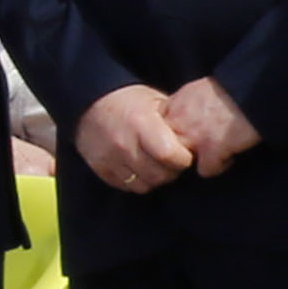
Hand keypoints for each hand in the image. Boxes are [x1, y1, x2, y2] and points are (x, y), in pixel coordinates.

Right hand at [73, 83, 197, 196]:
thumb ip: (175, 122)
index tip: (186, 154)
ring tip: (158, 165)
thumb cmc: (131, 101)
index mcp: (141, 123)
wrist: (89, 103)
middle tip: (174, 162)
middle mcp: (123, 144)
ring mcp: (109, 159)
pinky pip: (126, 187)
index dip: (183, 159)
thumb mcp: (156, 101)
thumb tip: (198, 140)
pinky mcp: (100, 169)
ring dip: (155, 179)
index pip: (170, 155)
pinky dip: (138, 181)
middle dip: (172, 171)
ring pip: (144, 185)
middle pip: (159, 175)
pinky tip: (142, 168)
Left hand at [162, 77, 261, 171]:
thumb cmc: (234, 87)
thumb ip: (186, 105)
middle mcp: (179, 122)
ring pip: (182, 162)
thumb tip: (185, 116)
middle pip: (166, 150)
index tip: (183, 139)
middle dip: (180, 152)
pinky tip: (230, 155)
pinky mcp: (212, 150)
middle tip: (199, 151)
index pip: (156, 130)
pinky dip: (220, 166)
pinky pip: (207, 170)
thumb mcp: (200, 89)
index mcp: (175, 105)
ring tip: (214, 154)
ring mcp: (193, 137)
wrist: (255, 89)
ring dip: (197, 161)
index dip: (170, 137)